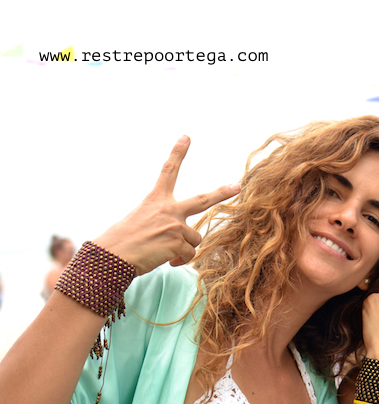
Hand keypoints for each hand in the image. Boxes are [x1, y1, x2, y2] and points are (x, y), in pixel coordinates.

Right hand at [94, 136, 240, 274]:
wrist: (111, 257)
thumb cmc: (121, 242)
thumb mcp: (140, 221)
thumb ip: (162, 221)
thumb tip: (178, 237)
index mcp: (155, 200)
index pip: (168, 172)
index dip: (177, 153)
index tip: (186, 137)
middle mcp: (168, 209)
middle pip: (202, 199)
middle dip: (221, 193)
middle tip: (236, 187)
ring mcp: (174, 225)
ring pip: (195, 238)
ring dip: (184, 248)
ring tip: (163, 251)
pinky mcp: (177, 243)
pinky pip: (189, 254)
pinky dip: (180, 260)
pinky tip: (166, 261)